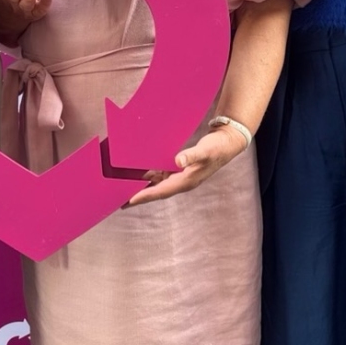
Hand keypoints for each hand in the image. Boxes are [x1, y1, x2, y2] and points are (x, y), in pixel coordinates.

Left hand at [126, 124, 247, 205]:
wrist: (227, 143)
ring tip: (123, 190)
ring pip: (156, 184)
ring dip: (141, 187)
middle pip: (155, 191)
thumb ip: (191, 155)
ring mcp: (179, 176)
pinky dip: (149, 176)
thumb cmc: (216, 148)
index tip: (128, 200)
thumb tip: (177, 161)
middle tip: (118, 201)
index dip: (144, 196)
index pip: (160, 191)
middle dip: (138, 196)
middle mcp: (180, 181)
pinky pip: (160, 175)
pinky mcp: (178, 169)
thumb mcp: (204, 151)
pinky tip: (138, 174)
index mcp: (185, 181)